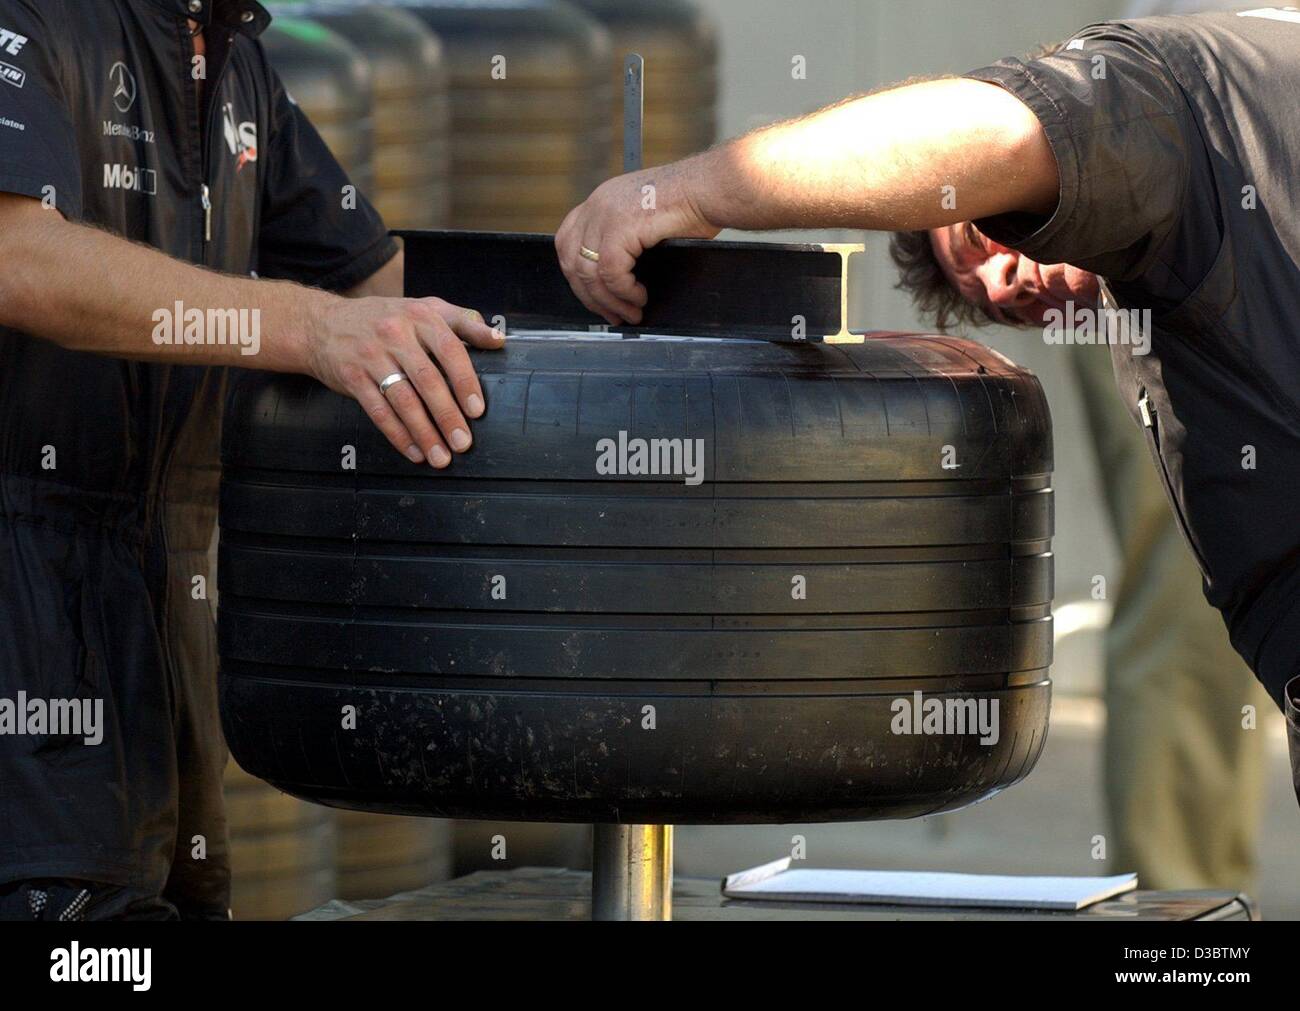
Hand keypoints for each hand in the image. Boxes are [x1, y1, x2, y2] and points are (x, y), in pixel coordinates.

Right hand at [305, 295, 504, 467]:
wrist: (321, 324)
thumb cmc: (384, 319)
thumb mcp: (424, 308)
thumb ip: (463, 322)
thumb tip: (499, 340)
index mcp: (420, 316)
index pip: (450, 350)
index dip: (464, 381)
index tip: (477, 410)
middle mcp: (395, 334)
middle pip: (427, 379)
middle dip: (447, 415)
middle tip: (463, 442)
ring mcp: (371, 356)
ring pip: (403, 400)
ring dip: (424, 432)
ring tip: (441, 457)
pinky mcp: (351, 377)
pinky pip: (378, 411)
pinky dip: (397, 434)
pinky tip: (414, 451)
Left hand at [556, 160, 719, 324]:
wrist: (710, 188)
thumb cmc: (691, 204)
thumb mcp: (645, 220)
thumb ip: (625, 241)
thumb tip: (619, 282)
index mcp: (601, 201)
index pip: (567, 243)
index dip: (577, 276)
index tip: (594, 296)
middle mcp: (598, 205)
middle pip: (572, 262)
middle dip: (590, 296)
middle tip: (612, 315)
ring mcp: (606, 214)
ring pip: (590, 273)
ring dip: (610, 301)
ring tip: (630, 313)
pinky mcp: (620, 227)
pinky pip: (611, 273)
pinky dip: (624, 292)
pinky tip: (639, 297)